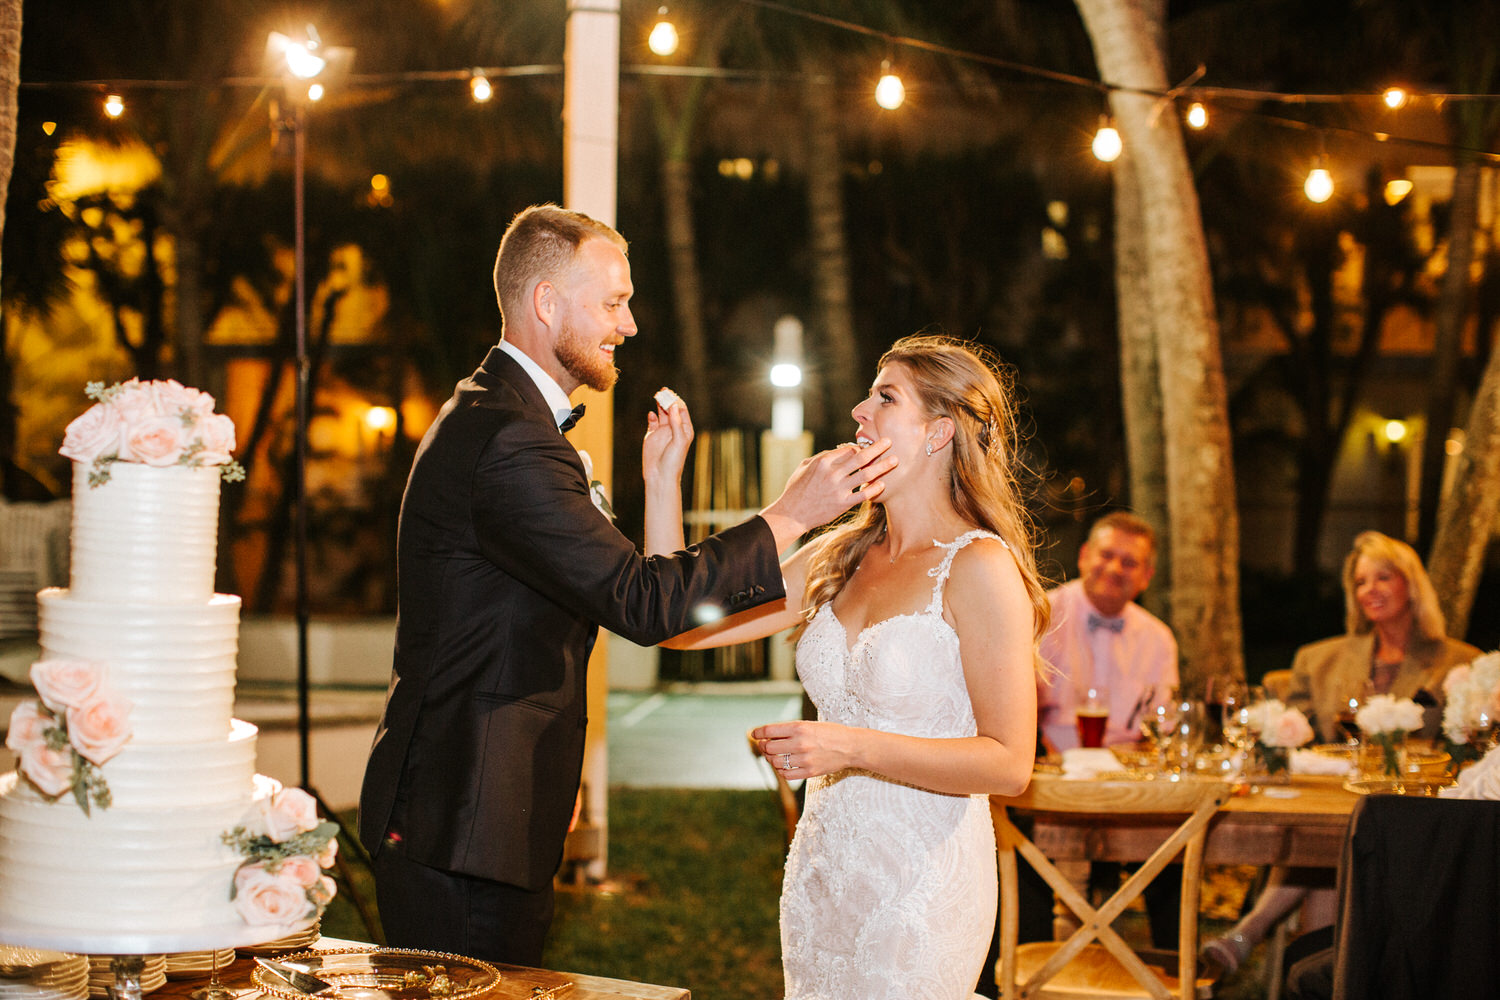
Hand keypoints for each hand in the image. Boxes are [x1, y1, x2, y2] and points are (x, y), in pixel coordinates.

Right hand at [642, 393, 693, 486]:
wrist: (660, 476)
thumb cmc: (674, 461)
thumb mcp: (678, 441)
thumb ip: (676, 423)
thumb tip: (673, 406)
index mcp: (685, 430)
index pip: (682, 411)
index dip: (677, 401)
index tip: (671, 394)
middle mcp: (674, 429)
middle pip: (671, 410)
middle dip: (668, 400)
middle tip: (663, 390)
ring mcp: (663, 432)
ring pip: (662, 414)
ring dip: (660, 405)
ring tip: (657, 395)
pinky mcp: (652, 436)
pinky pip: (652, 422)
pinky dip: (651, 416)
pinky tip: (651, 414)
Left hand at [754, 720, 850, 779]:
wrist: (851, 746)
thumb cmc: (829, 733)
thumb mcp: (809, 724)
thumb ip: (789, 730)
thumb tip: (767, 736)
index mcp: (800, 727)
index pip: (769, 731)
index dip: (758, 733)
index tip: (754, 734)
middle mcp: (800, 743)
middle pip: (769, 748)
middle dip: (764, 746)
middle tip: (764, 745)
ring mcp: (804, 759)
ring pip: (776, 762)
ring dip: (772, 759)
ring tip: (775, 755)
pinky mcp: (809, 772)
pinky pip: (786, 774)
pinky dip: (781, 770)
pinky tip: (784, 765)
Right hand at [759, 439, 896, 550]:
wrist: (792, 514)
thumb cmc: (796, 489)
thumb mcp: (804, 467)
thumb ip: (821, 457)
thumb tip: (838, 451)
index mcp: (823, 462)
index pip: (848, 449)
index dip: (860, 448)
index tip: (868, 449)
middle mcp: (833, 473)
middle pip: (861, 457)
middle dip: (877, 448)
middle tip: (889, 441)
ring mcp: (839, 489)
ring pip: (866, 474)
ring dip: (882, 466)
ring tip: (895, 460)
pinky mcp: (843, 504)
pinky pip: (863, 494)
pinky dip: (874, 488)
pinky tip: (883, 484)